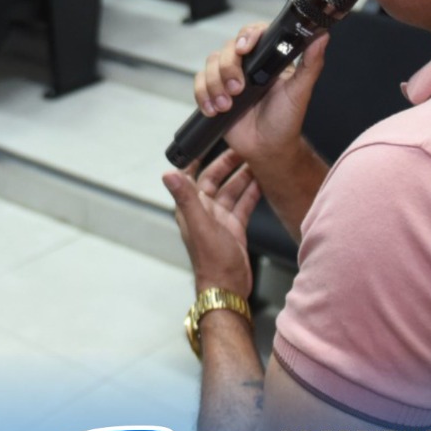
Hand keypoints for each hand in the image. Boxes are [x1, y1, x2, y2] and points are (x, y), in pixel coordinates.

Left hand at [163, 149, 259, 297]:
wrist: (228, 289)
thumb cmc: (212, 263)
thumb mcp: (201, 225)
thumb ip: (187, 198)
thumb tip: (168, 174)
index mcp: (191, 208)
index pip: (190, 177)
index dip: (196, 159)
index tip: (206, 142)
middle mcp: (205, 212)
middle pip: (215, 180)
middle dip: (226, 164)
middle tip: (242, 149)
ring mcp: (220, 220)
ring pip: (231, 191)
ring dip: (242, 176)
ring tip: (256, 162)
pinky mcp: (235, 229)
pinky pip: (243, 204)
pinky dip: (252, 193)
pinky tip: (262, 183)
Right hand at [193, 23, 328, 165]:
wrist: (267, 149)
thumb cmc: (286, 121)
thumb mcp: (300, 91)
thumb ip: (311, 64)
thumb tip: (322, 37)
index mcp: (268, 59)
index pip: (254, 34)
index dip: (246, 36)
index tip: (245, 49)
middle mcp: (247, 65)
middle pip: (227, 48)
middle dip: (228, 68)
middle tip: (238, 89)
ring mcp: (229, 77)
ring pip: (210, 64)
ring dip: (215, 84)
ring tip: (227, 105)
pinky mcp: (215, 92)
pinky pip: (200, 84)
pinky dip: (203, 95)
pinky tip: (214, 109)